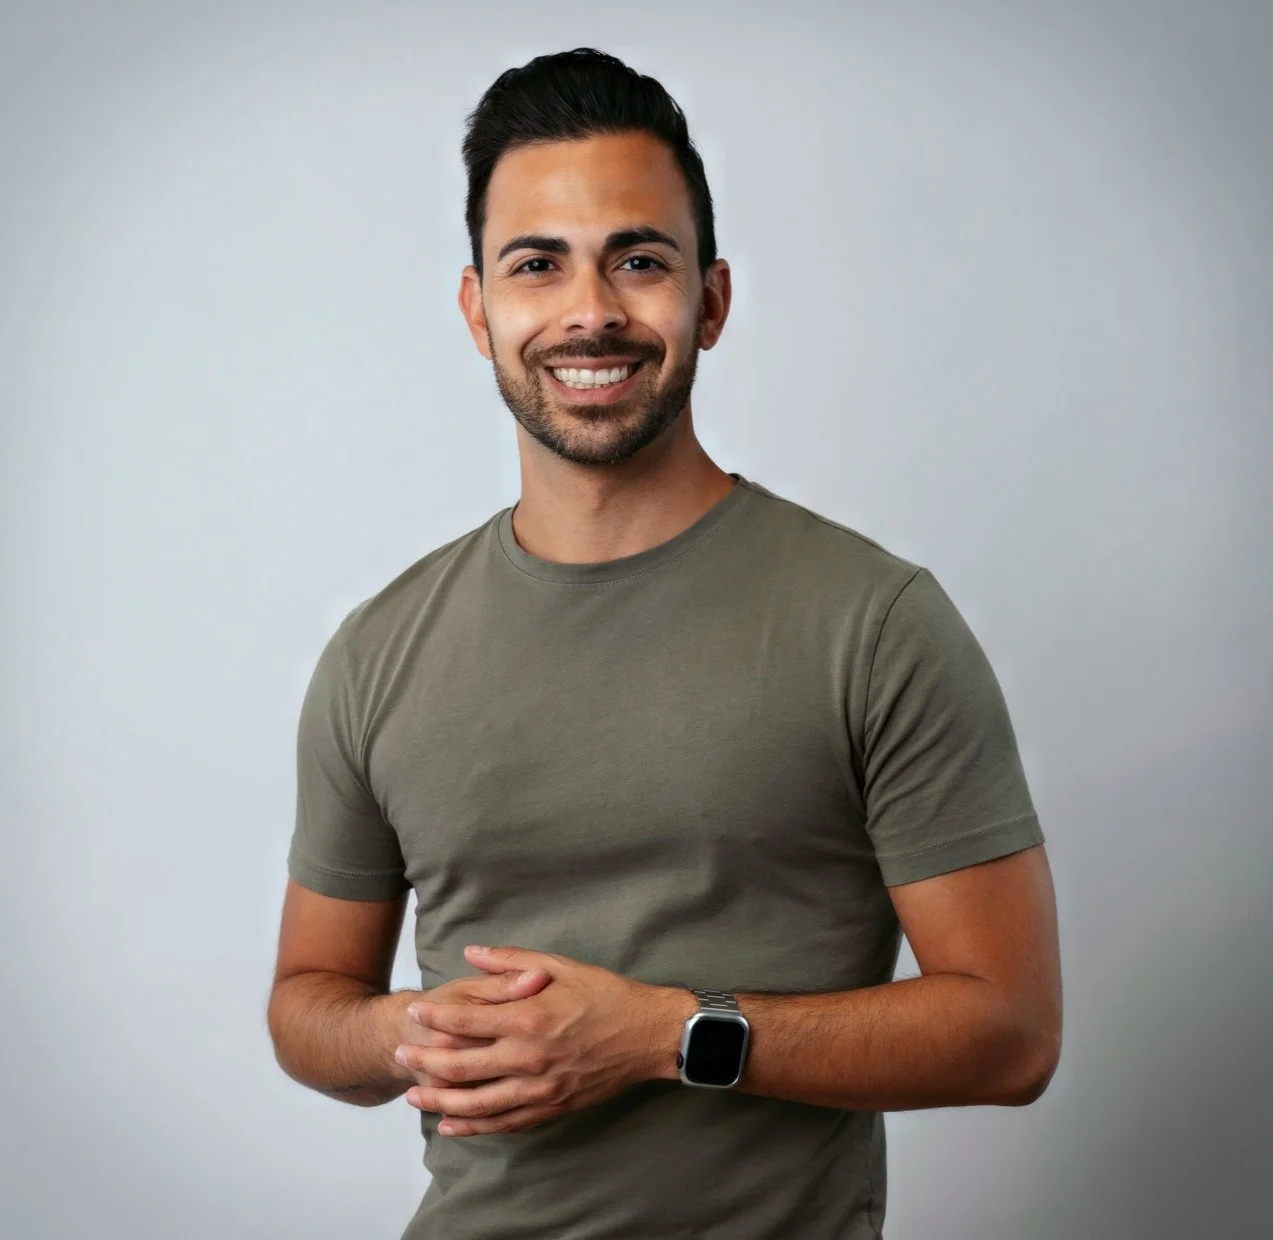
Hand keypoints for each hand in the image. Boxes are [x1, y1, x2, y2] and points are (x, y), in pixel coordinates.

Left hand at [399, 944, 685, 1136]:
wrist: (648, 1035)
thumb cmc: (606, 994)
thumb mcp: (560, 966)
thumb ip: (511, 962)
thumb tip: (472, 953)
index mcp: (529, 1017)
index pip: (466, 1020)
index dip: (434, 1017)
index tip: (413, 1011)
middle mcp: (529, 1057)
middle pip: (462, 1066)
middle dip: (426, 1061)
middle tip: (401, 1054)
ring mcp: (540, 1087)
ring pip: (477, 1102)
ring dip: (441, 1101)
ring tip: (414, 1097)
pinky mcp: (552, 1106)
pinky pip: (505, 1122)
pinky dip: (475, 1126)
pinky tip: (453, 1125)